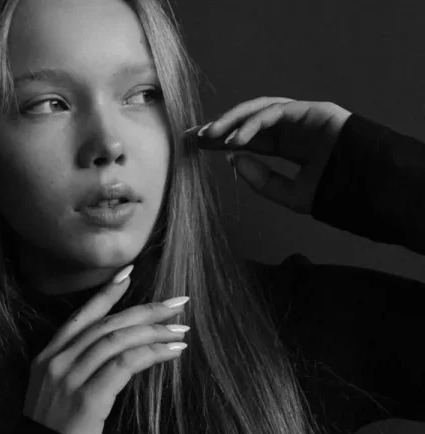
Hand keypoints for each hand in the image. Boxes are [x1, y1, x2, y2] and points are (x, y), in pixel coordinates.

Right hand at [23, 269, 188, 433]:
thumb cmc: (57, 423)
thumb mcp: (56, 384)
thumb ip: (78, 359)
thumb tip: (120, 338)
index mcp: (48, 355)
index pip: (81, 315)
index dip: (106, 292)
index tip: (129, 273)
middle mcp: (57, 361)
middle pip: (107, 325)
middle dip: (145, 311)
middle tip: (176, 304)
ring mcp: (70, 378)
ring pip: (119, 340)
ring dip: (154, 332)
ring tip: (180, 331)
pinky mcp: (87, 398)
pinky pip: (125, 364)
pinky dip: (152, 354)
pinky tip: (172, 352)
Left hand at [197, 97, 351, 213]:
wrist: (370, 189)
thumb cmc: (334, 192)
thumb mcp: (291, 195)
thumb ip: (263, 181)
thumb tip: (233, 161)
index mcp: (287, 147)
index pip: (247, 140)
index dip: (221, 140)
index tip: (196, 145)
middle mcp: (290, 129)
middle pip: (247, 122)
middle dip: (219, 127)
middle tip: (193, 136)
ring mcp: (300, 117)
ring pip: (258, 111)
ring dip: (231, 121)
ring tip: (209, 136)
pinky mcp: (310, 109)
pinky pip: (275, 112)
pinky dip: (252, 124)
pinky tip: (235, 140)